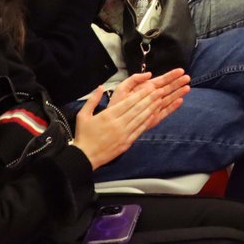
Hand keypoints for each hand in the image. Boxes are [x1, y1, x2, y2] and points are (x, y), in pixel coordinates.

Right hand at [73, 71, 190, 169]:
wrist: (84, 157)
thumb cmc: (83, 136)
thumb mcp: (83, 115)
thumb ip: (92, 100)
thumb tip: (100, 87)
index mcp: (108, 115)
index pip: (129, 102)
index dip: (141, 94)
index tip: (151, 87)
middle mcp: (118, 124)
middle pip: (138, 108)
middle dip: (150, 98)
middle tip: (161, 90)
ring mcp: (124, 134)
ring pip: (141, 118)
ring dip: (152, 108)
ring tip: (161, 100)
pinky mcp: (127, 142)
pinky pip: (140, 130)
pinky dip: (148, 121)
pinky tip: (154, 114)